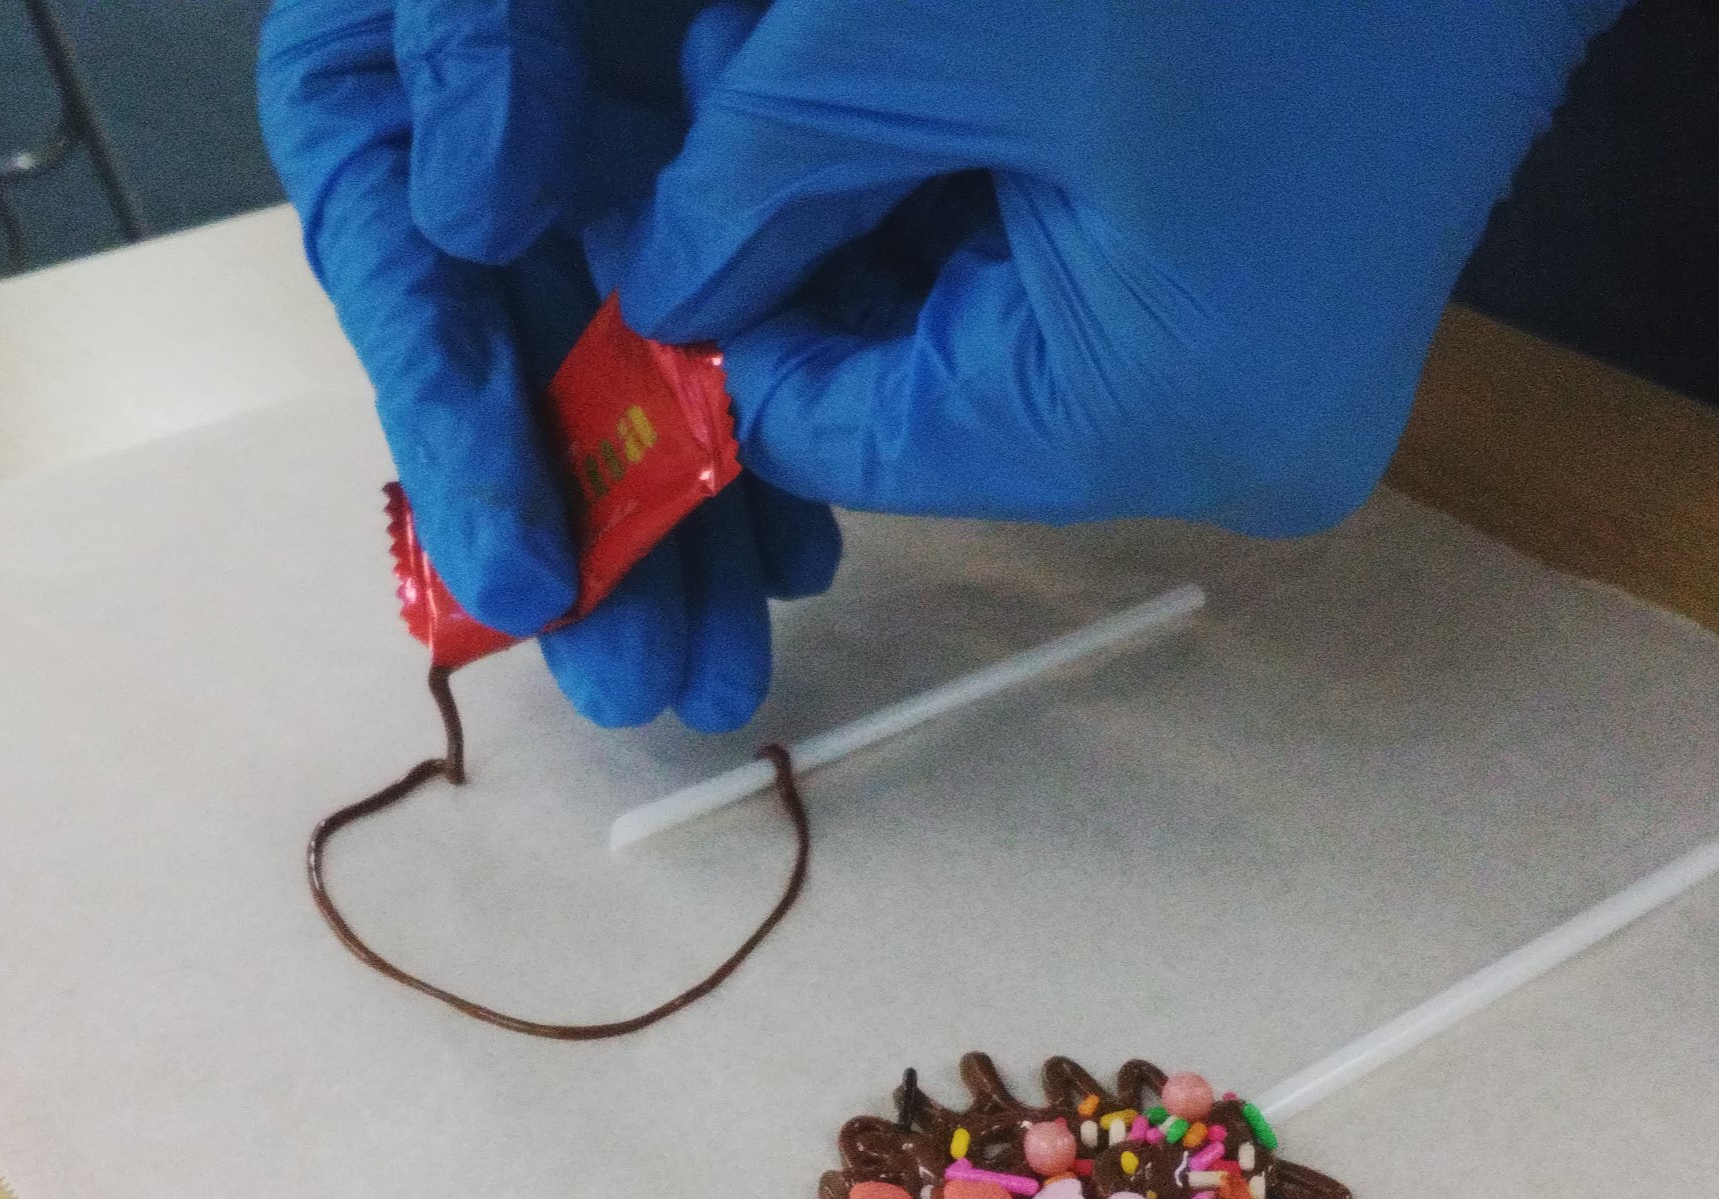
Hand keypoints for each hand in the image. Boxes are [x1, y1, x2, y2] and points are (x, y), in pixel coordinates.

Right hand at [257, 0, 838, 730]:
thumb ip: (453, 40)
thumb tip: (467, 204)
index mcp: (394, 139)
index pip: (420, 323)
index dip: (469, 458)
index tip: (527, 578)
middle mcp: (499, 207)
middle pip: (538, 412)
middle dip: (598, 560)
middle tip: (642, 688)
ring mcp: (616, 226)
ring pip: (647, 412)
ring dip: (689, 546)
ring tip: (728, 666)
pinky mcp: (730, 229)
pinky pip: (746, 356)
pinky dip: (777, 448)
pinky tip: (805, 543)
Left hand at [621, 0, 1629, 535]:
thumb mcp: (941, 27)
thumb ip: (762, 168)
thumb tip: (659, 279)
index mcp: (1149, 420)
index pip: (852, 437)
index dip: (724, 342)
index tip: (635, 248)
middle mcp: (1218, 446)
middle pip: (920, 386)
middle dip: (803, 252)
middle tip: (716, 113)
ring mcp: (1260, 383)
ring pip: (988, 328)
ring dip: (877, 202)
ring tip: (800, 60)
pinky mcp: (1275, 312)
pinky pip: (1073, 288)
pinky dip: (970, 191)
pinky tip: (912, 81)